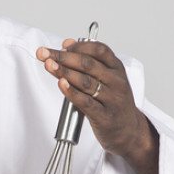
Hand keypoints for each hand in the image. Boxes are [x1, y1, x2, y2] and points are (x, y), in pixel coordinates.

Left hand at [36, 38, 159, 173]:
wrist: (129, 131)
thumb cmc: (113, 102)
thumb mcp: (106, 78)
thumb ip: (88, 60)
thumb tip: (67, 42)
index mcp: (117, 68)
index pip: (99, 50)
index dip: (78, 46)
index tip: (61, 46)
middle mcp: (116, 81)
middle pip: (88, 64)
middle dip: (63, 57)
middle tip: (44, 53)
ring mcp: (112, 99)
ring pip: (85, 82)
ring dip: (64, 72)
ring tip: (48, 65)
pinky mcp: (105, 117)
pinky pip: (86, 102)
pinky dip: (71, 92)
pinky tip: (61, 84)